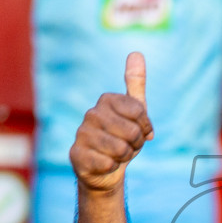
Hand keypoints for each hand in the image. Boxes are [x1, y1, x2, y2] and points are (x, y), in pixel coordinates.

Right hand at [70, 53, 153, 193]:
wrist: (105, 169)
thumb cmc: (122, 138)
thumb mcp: (134, 111)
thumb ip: (135, 83)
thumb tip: (136, 52)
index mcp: (106, 100)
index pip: (139, 111)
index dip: (145, 126)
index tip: (140, 130)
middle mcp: (91, 113)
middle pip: (132, 131)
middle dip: (135, 143)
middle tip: (127, 145)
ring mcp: (81, 134)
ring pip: (120, 149)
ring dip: (124, 156)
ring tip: (116, 154)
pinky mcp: (76, 155)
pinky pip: (107, 163)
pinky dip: (112, 167)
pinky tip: (105, 164)